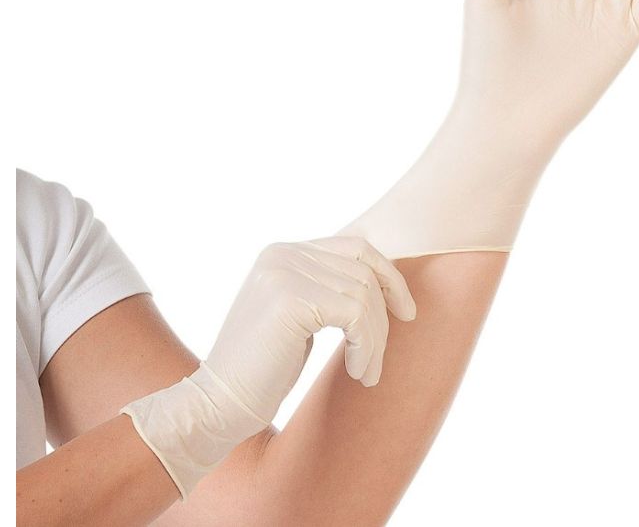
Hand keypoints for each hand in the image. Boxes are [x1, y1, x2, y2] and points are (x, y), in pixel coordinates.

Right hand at [122, 236, 414, 497]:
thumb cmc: (262, 368)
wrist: (217, 404)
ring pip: (364, 293)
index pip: (356, 247)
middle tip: (378, 358)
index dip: (389, 276)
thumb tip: (380, 283)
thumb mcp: (298, 317)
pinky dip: (367, 346)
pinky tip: (359, 372)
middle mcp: (283, 253)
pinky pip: (356, 314)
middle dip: (384, 315)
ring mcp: (284, 271)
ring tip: (367, 373)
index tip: (407, 311)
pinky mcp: (291, 298)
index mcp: (283, 252)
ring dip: (376, 339)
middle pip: (364, 269)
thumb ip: (327, 289)